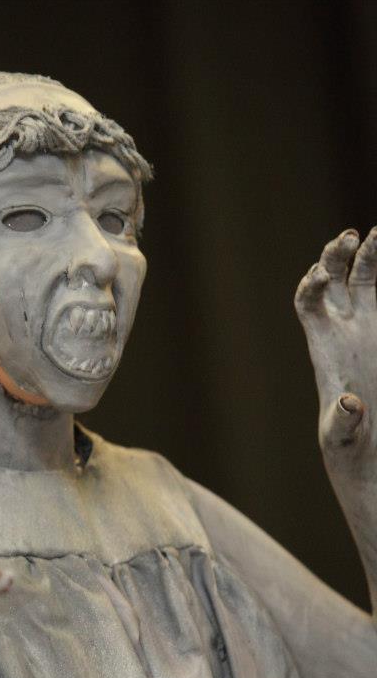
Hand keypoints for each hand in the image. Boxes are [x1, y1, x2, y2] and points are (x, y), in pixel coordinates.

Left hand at [295, 227, 376, 467]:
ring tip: (374, 233)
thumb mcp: (344, 436)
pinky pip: (376, 289)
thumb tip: (349, 404)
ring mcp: (362, 325)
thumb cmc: (349, 443)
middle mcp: (339, 329)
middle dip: (334, 257)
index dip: (310, 287)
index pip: (307, 305)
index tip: (320, 276)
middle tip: (348, 237)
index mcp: (324, 347)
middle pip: (329, 281)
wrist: (366, 443)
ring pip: (356, 278)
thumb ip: (344, 422)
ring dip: (361, 254)